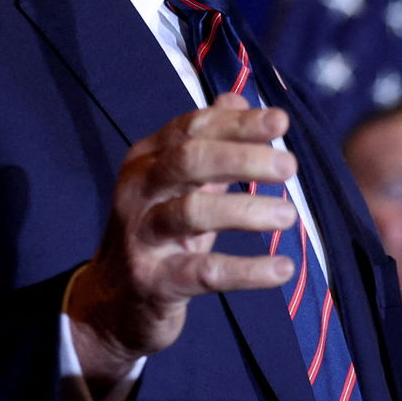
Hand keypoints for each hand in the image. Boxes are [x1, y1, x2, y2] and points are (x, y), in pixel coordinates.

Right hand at [67, 93, 298, 389]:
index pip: (191, 128)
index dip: (237, 123)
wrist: (112, 304)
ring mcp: (141, 237)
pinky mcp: (153, 282)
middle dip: (242, 157)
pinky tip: (282, 267)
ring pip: (192, 213)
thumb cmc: (155, 234)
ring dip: (245, 210)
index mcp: (146, 160)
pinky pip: (203, 272)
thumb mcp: (177, 184)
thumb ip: (208, 142)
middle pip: (189, 160)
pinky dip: (246, 270)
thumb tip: (237, 96)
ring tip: (288, 215)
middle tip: (289, 167)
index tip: (281, 123)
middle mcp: (138, 191)